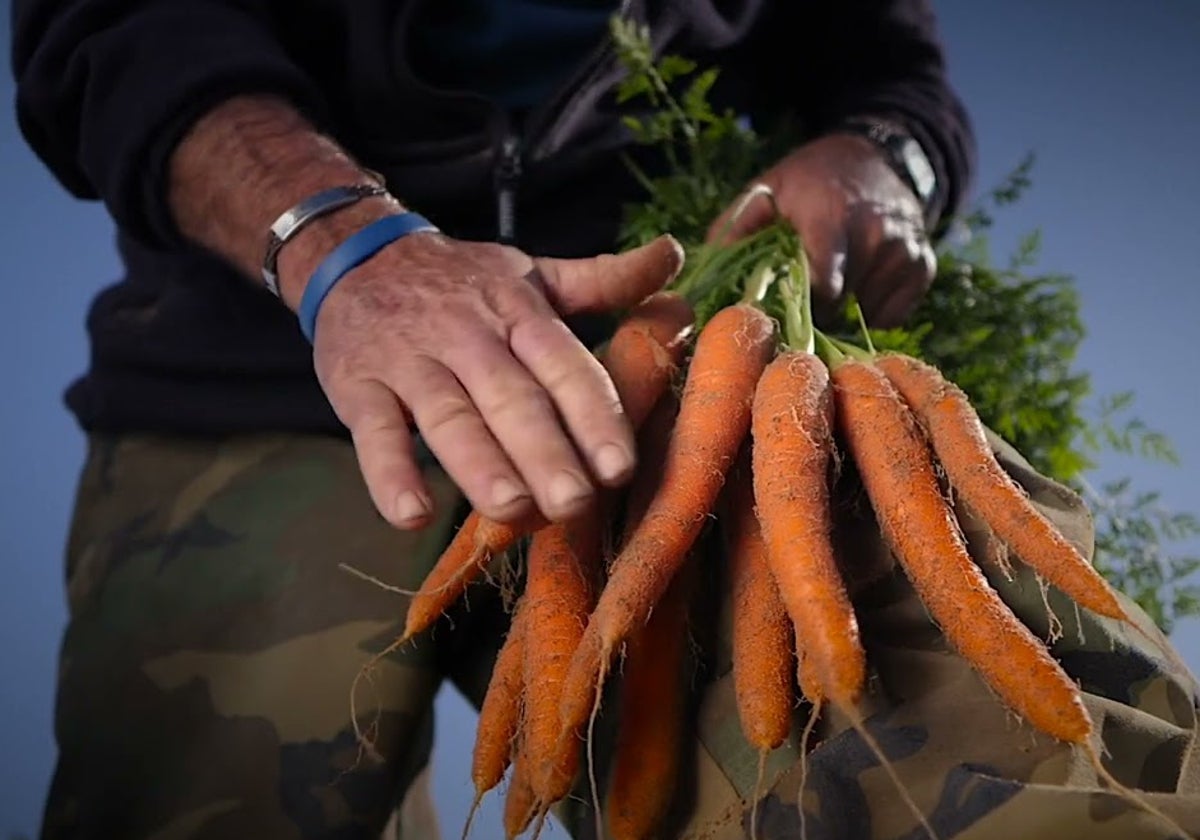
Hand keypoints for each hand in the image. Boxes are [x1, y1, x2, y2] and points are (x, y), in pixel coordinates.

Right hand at [307, 229, 683, 529]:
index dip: (592, 414)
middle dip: (545, 451)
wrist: (354, 253)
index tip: (620, 466)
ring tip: (510, 508)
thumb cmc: (460, 280)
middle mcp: (468, 334)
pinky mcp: (357, 384)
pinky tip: (411, 514)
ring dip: (478, 463)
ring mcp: (410, 360)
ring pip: (448, 415)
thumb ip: (603, 278)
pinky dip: (389, 473)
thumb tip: (676, 256)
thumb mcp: (531, 272)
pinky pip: (374, 430)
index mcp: (519, 310)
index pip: (562, 364)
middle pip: (510, 396)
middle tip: (575, 504)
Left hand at [708, 133, 935, 327]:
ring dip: (842, 310)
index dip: (799, 307)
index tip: (782, 307)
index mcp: (833, 218)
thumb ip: (737, 228)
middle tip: (797, 300)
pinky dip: (871, 309)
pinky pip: (891, 314)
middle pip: (841, 306)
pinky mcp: (923, 266)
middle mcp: (877, 236)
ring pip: (865, 312)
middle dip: (815, 311)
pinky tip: (856, 284)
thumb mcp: (767, 189)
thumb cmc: (809, 179)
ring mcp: (905, 252)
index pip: (823, 288)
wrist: (874, 156)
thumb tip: (709, 274)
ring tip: (829, 283)